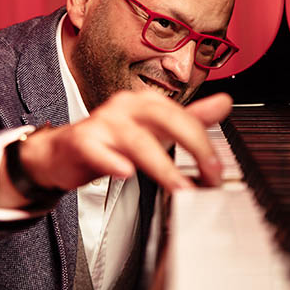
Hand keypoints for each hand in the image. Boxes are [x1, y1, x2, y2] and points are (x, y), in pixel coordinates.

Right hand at [0, 91, 232, 210]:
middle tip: (210, 175)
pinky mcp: (82, 141)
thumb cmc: (114, 140)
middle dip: (194, 147)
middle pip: (167, 119)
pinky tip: (126, 173)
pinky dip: (112, 161)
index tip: (217, 170)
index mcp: (149, 102)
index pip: (185, 116)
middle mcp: (128, 106)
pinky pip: (97, 150)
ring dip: (163, 166)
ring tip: (180, 187)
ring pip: (137, 140)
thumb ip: (191, 119)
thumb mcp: (157, 130)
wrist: (64, 152)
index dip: (205, 143)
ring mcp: (104, 122)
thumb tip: (225, 102)